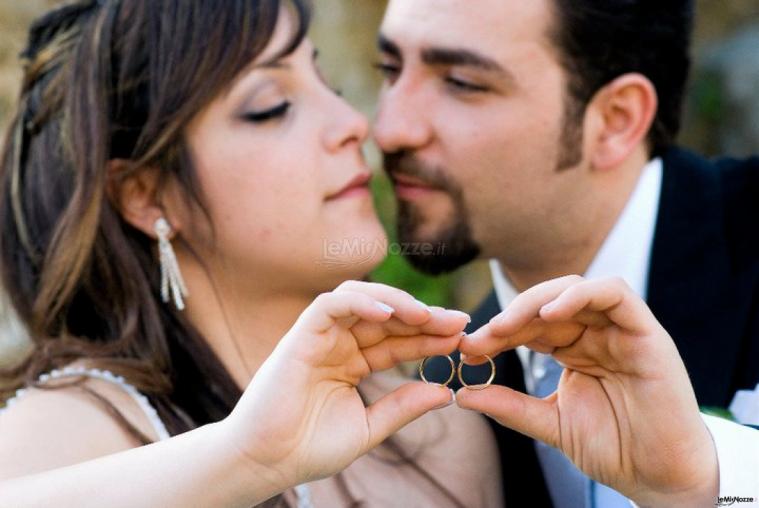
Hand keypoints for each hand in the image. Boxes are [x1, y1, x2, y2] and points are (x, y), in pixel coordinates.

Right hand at [222, 281, 468, 491]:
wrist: (268, 462)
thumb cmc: (310, 448)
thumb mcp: (369, 427)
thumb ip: (403, 407)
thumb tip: (445, 392)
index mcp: (353, 363)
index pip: (397, 341)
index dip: (429, 337)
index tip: (462, 338)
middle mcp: (338, 344)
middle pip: (386, 317)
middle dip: (423, 317)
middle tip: (458, 322)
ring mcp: (320, 337)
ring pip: (362, 300)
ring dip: (397, 302)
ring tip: (429, 316)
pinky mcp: (300, 335)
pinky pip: (331, 304)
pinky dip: (360, 301)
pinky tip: (390, 313)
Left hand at [456, 275, 717, 507]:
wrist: (659, 476)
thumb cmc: (613, 448)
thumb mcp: (551, 423)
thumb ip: (510, 407)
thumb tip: (463, 395)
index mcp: (573, 348)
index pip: (529, 325)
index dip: (497, 332)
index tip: (468, 348)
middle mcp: (595, 333)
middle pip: (546, 303)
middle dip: (509, 317)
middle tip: (480, 338)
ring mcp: (620, 329)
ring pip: (575, 290)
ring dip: (535, 301)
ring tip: (506, 325)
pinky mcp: (646, 332)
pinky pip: (615, 293)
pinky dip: (580, 295)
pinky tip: (549, 313)